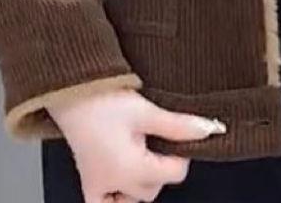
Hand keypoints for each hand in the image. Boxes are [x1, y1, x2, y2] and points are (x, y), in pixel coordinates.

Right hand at [49, 87, 226, 202]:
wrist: (72, 89)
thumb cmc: (103, 99)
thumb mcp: (147, 110)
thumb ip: (179, 126)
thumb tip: (209, 130)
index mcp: (132, 169)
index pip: (174, 174)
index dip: (181, 153)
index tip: (177, 136)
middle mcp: (114, 182)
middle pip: (154, 188)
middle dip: (161, 167)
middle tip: (157, 139)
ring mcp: (99, 182)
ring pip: (132, 197)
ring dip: (141, 182)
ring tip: (141, 152)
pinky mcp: (88, 177)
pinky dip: (115, 198)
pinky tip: (121, 183)